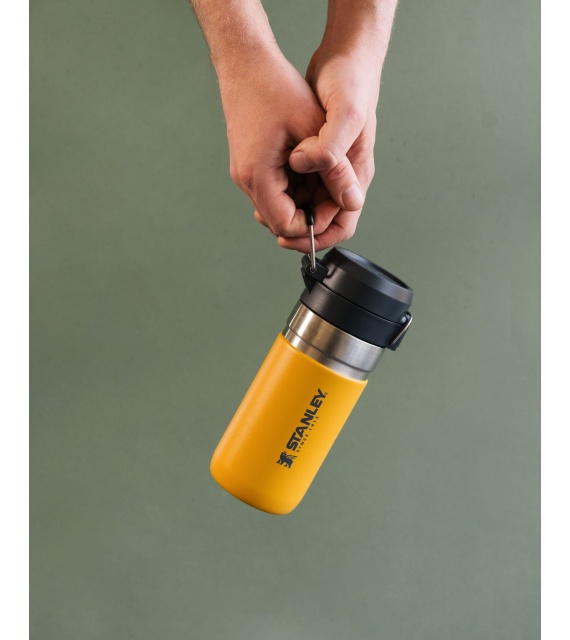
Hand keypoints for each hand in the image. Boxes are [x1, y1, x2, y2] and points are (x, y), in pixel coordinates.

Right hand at [218, 49, 343, 248]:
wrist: (245, 63)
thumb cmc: (275, 87)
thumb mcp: (313, 128)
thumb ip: (335, 169)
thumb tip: (353, 201)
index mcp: (258, 176)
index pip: (286, 226)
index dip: (314, 224)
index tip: (333, 205)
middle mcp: (246, 180)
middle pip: (281, 221)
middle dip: (310, 211)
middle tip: (332, 188)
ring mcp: (246, 173)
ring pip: (279, 206)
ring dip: (304, 197)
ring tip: (323, 173)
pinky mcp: (249, 165)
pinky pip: (274, 189)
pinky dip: (295, 185)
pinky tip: (311, 164)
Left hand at [284, 45, 381, 251]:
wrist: (345, 54)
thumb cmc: (351, 81)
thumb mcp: (345, 116)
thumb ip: (334, 155)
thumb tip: (322, 184)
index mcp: (357, 172)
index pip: (341, 223)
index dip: (314, 235)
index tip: (286, 236)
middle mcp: (344, 174)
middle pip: (320, 217)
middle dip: (294, 223)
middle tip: (264, 217)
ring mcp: (329, 164)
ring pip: (306, 200)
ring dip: (285, 204)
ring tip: (260, 200)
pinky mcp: (315, 153)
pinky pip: (299, 181)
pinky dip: (282, 185)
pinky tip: (265, 177)